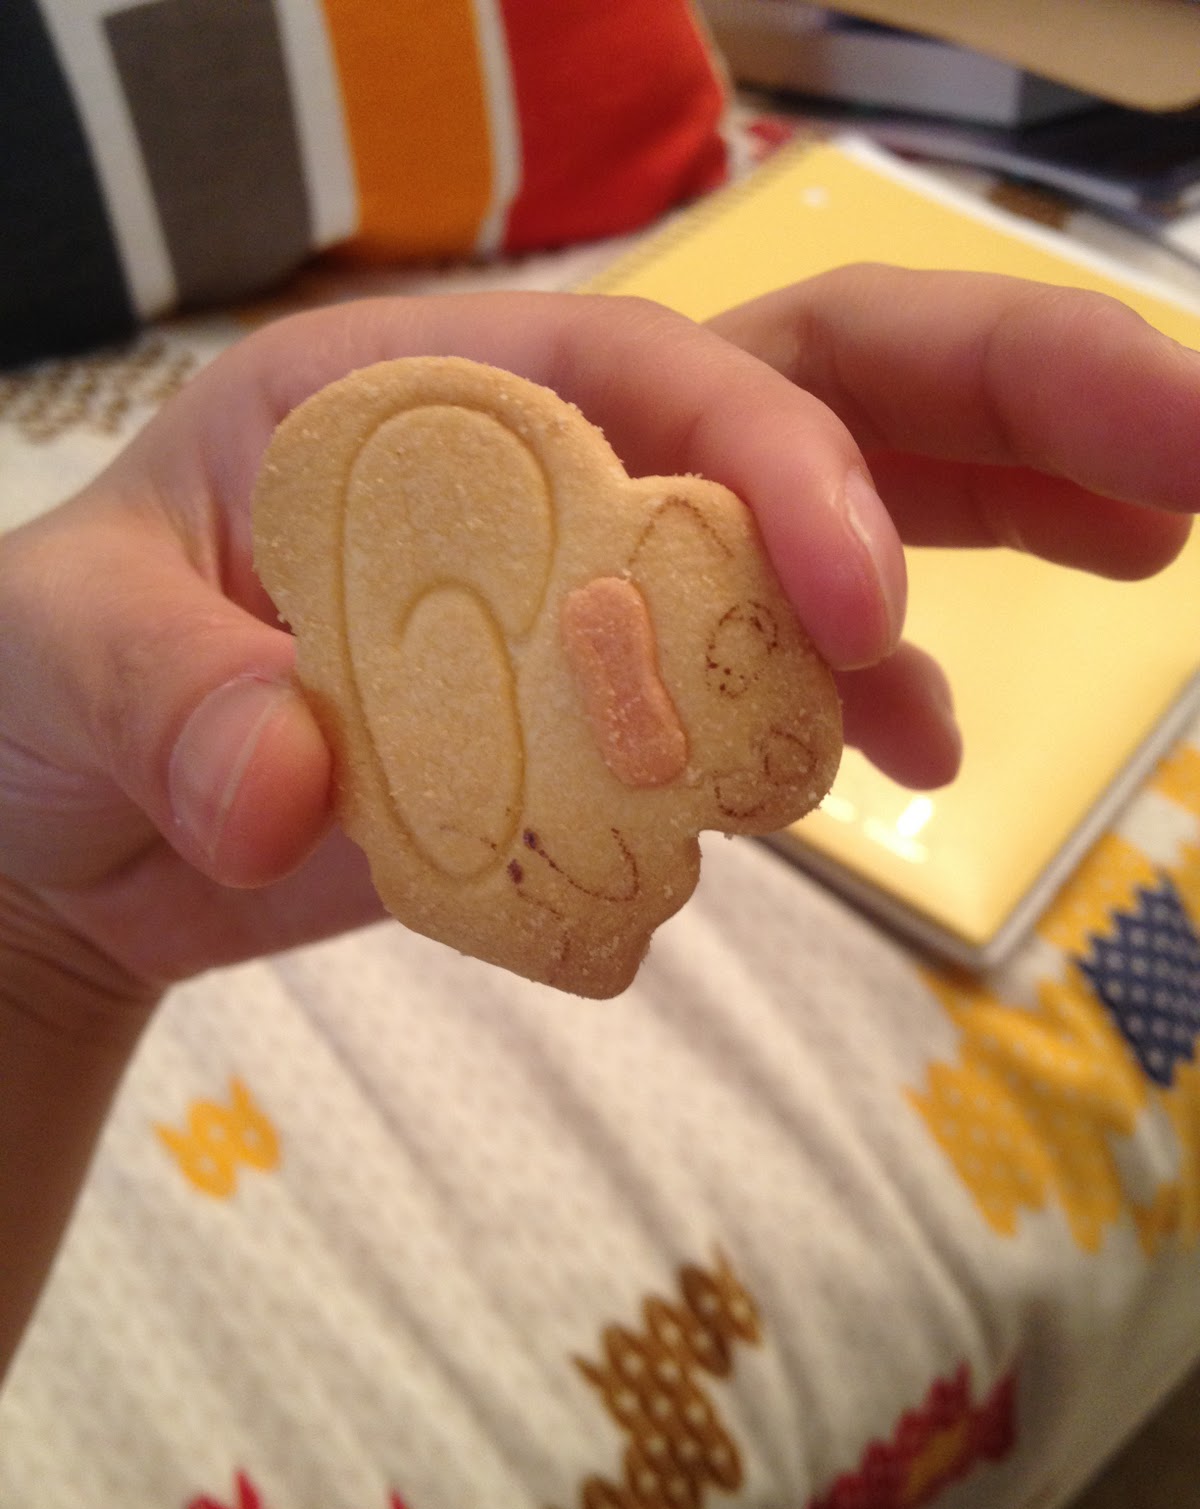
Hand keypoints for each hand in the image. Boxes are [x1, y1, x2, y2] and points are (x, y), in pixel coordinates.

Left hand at [2, 276, 1196, 989]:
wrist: (79, 812)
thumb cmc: (56, 695)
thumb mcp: (65, 672)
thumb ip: (167, 708)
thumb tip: (290, 786)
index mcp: (414, 397)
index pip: (645, 376)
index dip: (773, 472)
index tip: (860, 616)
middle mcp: (537, 460)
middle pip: (798, 390)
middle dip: (1001, 403)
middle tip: (1183, 450)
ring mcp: (590, 575)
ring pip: (825, 503)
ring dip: (992, 514)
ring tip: (1151, 539)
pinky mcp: (605, 690)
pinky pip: (769, 668)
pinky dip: (858, 700)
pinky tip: (915, 753)